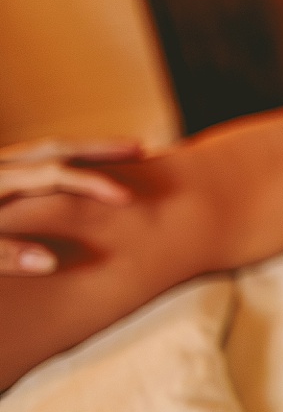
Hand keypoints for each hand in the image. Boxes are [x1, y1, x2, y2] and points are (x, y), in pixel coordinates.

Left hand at [0, 138, 143, 274]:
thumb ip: (6, 255)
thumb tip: (51, 262)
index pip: (55, 174)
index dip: (93, 182)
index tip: (126, 196)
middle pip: (56, 149)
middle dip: (100, 148)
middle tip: (139, 149)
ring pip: (43, 148)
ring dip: (82, 148)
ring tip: (116, 151)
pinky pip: (31, 156)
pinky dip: (59, 156)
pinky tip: (72, 165)